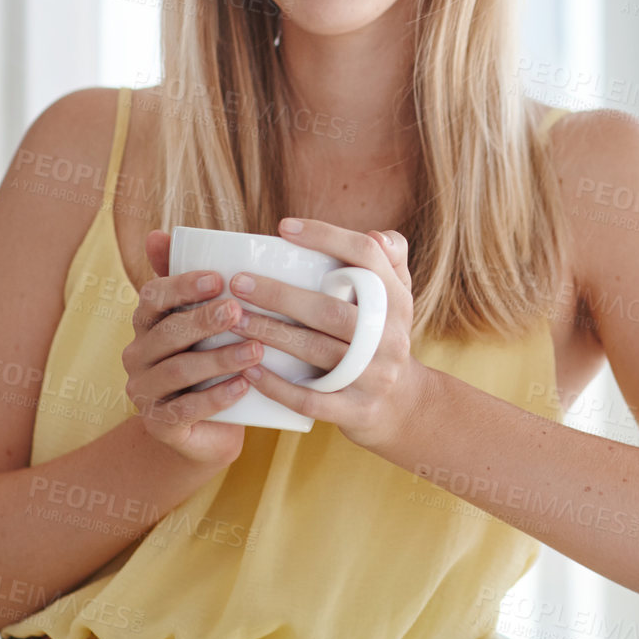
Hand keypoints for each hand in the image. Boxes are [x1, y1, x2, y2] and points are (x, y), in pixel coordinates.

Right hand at [120, 230, 260, 468]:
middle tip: (240, 312)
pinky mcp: (159, 424)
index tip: (219, 278)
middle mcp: (137, 355)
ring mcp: (144, 392)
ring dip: (219, 358)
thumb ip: (189, 280)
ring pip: (178, 370)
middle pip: (167, 333)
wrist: (209, 429)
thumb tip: (160, 231)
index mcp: (146, 323)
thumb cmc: (211, 362)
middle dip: (204, 320)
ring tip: (256, 350)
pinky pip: (186, 409)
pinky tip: (244, 386)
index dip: (183, 286)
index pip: (153, 297)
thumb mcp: (204, 321)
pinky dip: (217, 397)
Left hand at [226, 219, 431, 450]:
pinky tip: (248, 372)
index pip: (366, 256)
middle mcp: (389, 336)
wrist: (404, 405)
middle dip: (280, 296)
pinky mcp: (357, 410)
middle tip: (239, 283)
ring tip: (234, 321)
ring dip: (269, 335)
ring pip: (316, 352)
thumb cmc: (384, 337)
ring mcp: (374, 375)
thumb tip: (375, 234)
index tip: (283, 228)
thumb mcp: (398, 297)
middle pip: (331, 311)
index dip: (327, 237)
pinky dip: (277, 386)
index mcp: (396, 300)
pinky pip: (311, 399)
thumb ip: (390, 259)